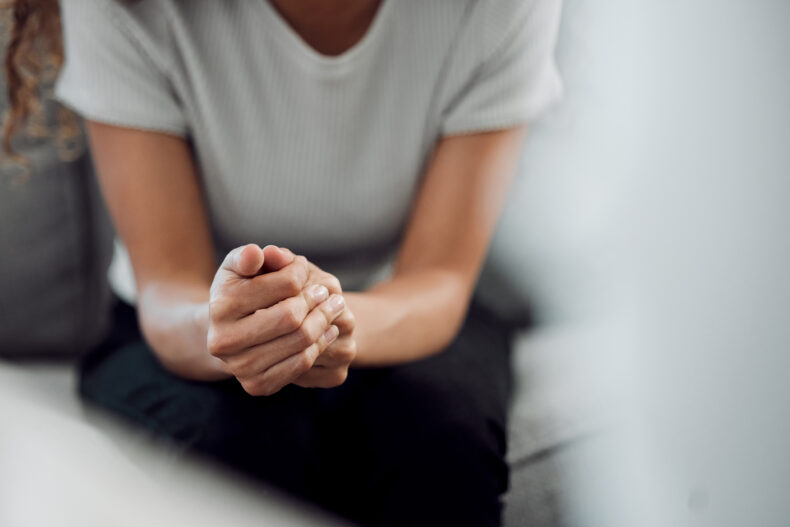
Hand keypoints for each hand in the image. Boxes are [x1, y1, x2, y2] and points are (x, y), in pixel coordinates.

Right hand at [207, 244, 346, 395]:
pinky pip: (301, 365)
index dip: (300, 272)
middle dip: (317, 300)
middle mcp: (223, 341)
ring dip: (325, 321)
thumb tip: (259, 253)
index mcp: (220, 305)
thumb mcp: (241, 266)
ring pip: (301, 342)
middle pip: (292, 316)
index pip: (284, 284)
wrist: (227, 333)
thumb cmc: (240, 290)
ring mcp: (239, 367)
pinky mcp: (256, 386)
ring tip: (334, 307)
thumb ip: (250, 256)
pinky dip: (320, 345)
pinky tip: (328, 330)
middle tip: (328, 292)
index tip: (304, 267)